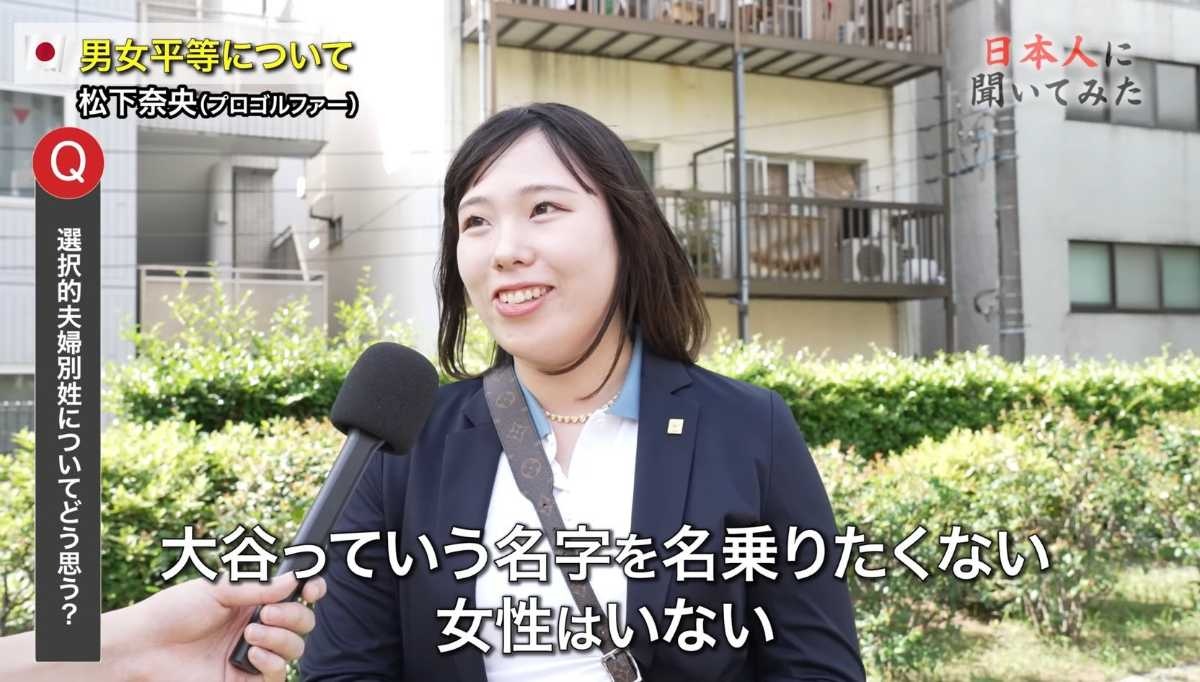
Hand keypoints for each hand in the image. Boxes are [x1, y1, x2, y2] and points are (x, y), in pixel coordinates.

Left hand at [117, 572, 326, 681]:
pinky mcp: (247, 679)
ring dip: (280, 638)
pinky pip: (279, 674)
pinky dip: (272, 662)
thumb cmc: (175, 611)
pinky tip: (250, 655)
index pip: (296, 594)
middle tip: (266, 614)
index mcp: (254, 599)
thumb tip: (294, 580)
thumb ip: (259, 586)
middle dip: (293, 616)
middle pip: (304, 621)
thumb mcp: (218, 588)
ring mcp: (255, 653)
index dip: (312, 590)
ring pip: (296, 648)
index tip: (312, 588)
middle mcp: (259, 625)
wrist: (147, 647)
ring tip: (251, 634)